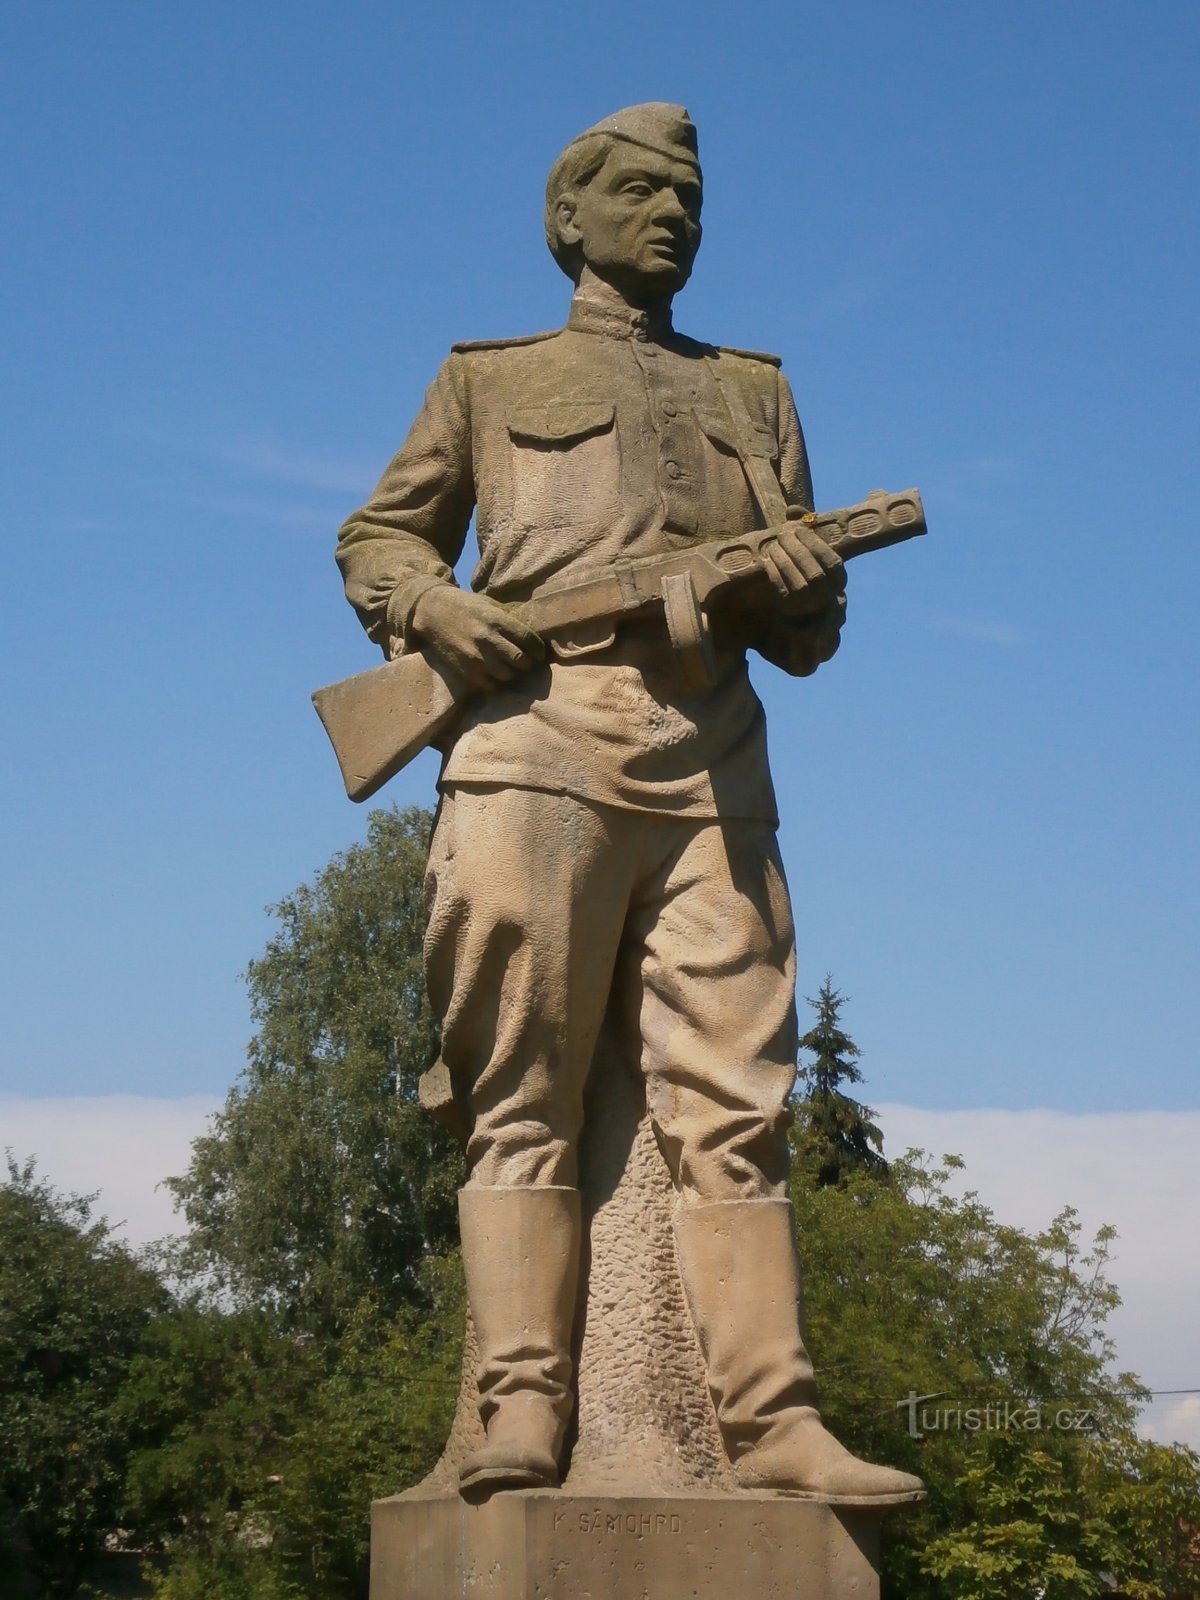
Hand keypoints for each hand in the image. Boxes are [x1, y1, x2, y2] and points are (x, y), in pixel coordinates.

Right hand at [409, 585, 544, 692]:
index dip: (538, 649)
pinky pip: (490, 685)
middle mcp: (488, 640)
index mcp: (497, 620)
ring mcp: (476, 657)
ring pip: (508, 675)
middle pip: (521, 661)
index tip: (539, 653)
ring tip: (510, 669)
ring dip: (512, 674)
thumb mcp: (489, 604)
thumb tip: (532, 636)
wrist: (432, 611)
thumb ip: (509, 620)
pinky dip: (495, 682)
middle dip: (528, 663)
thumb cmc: (465, 605)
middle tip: (526, 662)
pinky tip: (493, 674)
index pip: (529, 640)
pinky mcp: (466, 670)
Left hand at [760, 523, 845, 618]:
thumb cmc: (808, 565)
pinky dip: (774, 572)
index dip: (815, 544)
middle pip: (815, 574)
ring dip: (784, 561)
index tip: (800, 529)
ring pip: (798, 584)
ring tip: (774, 545)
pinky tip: (768, 559)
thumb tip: (793, 509)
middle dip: (797, 551)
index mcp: (838, 580)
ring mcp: (808, 606)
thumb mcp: (813, 548)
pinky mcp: (789, 609)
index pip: (832, 563)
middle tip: (783, 534)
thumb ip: (806, 527)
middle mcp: (827, 596)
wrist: (799, 602)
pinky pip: (782, 591)